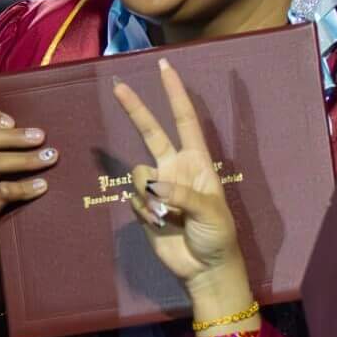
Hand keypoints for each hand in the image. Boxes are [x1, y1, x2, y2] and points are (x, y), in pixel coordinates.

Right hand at [0, 108, 61, 307]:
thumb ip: (9, 160)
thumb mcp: (2, 184)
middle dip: (12, 136)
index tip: (13, 120)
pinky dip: (24, 187)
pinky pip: (0, 194)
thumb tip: (42, 132)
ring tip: (50, 157)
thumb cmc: (6, 220)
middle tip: (42, 137)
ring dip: (23, 158)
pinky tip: (43, 187)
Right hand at [112, 60, 242, 284]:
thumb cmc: (217, 235)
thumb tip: (154, 184)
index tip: (166, 67)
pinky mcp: (143, 207)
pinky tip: (161, 226)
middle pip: (151, 132)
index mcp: (197, 162)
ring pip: (139, 174)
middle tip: (118, 86)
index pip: (184, 120)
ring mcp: (158, 187)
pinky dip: (145, 212)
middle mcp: (175, 168)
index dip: (175, 93)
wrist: (204, 269)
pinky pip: (134, 199)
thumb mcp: (210, 212)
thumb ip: (182, 193)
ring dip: (150, 196)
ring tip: (169, 218)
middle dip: (136, 110)